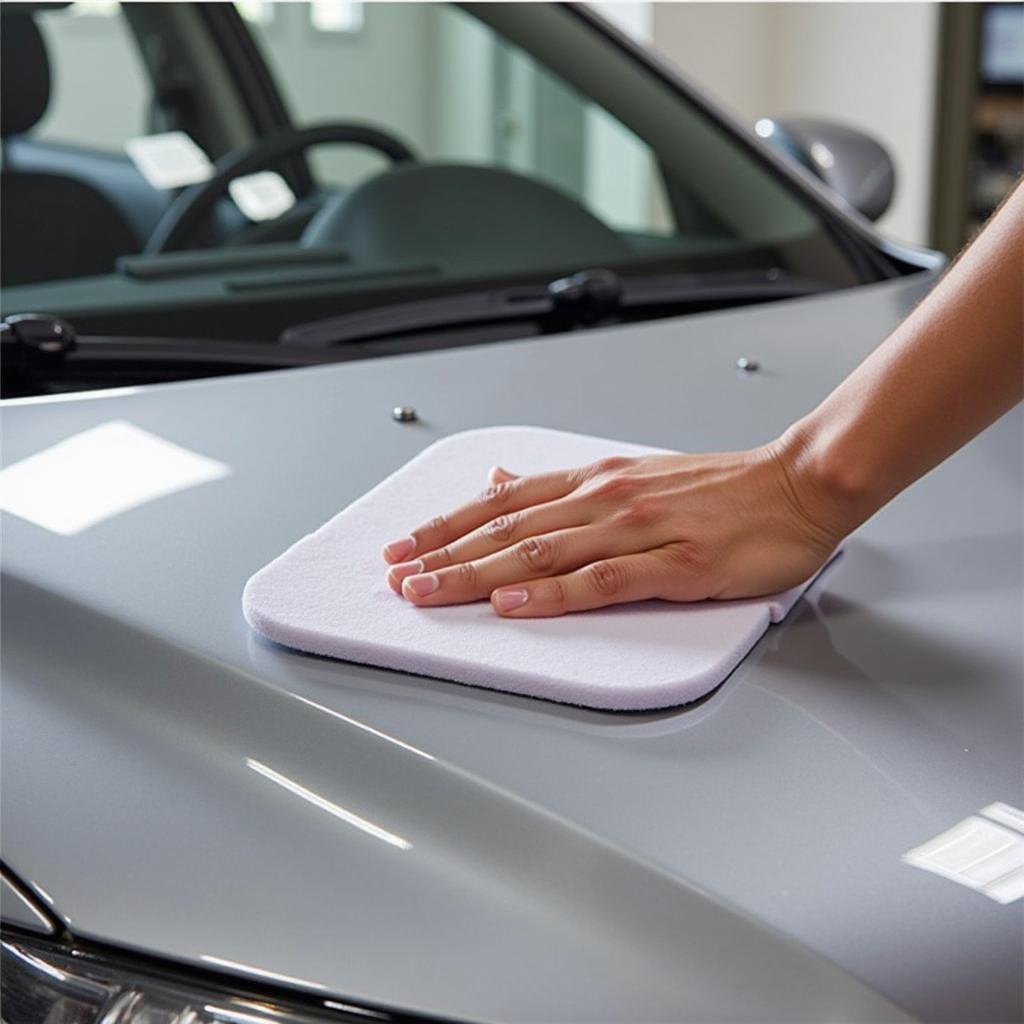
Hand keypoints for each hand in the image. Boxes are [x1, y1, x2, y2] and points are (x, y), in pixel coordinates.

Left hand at [381, 438, 847, 617]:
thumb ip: (564, 487)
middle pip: (509, 529)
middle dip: (447, 555)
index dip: (448, 525)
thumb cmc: (722, 488)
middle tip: (400, 579)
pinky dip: (553, 594)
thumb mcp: (631, 474)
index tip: (406, 546)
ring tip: (433, 593)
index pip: (503, 503)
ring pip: (542, 553)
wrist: (797, 484)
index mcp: (596, 480)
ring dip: (480, 574)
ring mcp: (639, 530)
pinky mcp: (675, 564)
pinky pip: (602, 581)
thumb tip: (501, 483)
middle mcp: (606, 498)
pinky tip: (515, 605)